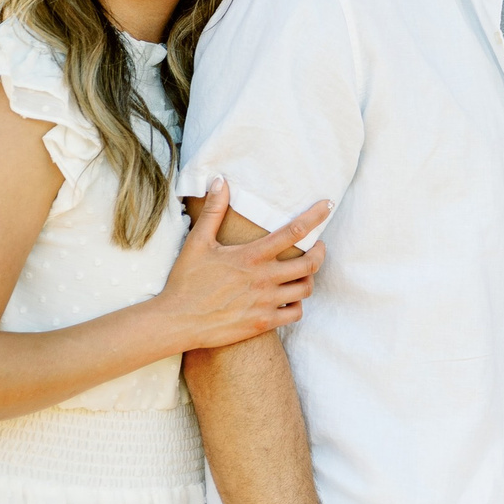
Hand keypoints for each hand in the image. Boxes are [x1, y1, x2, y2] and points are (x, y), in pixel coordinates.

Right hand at [151, 184, 330, 352]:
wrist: (176, 321)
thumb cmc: (186, 280)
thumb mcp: (197, 242)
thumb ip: (214, 212)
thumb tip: (220, 181)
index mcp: (252, 256)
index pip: (294, 231)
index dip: (316, 217)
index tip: (328, 206)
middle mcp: (264, 279)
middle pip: (311, 263)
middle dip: (320, 252)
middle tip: (318, 247)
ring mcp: (266, 302)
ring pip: (306, 288)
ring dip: (308, 279)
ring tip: (302, 273)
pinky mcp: (263, 323)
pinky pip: (296, 313)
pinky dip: (297, 304)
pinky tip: (289, 299)